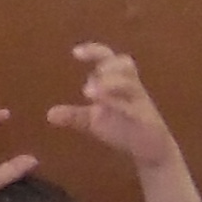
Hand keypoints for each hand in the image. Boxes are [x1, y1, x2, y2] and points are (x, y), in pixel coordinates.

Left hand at [45, 43, 180, 170]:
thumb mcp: (94, 121)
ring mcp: (140, 102)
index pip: (108, 58)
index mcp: (118, 82)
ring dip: (110, 83)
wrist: (151, 150)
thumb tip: (50, 114)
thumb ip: (74, 116)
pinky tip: (103, 109)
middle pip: (125, 64)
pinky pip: (134, 108)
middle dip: (108, 64)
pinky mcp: (146, 119)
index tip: (75, 53)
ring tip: (88, 93)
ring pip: (130, 84)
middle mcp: (131, 88)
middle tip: (91, 74)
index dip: (94, 51)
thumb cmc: (124, 128)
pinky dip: (119, 105)